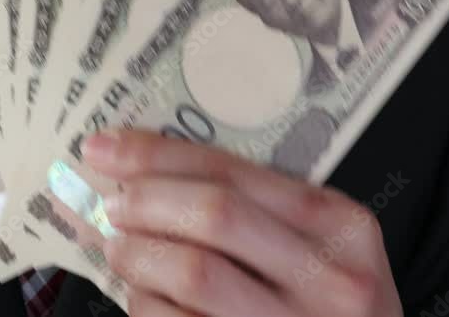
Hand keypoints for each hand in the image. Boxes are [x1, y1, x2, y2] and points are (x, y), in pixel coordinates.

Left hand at [82, 131, 402, 316]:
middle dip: (146, 202)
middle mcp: (330, 279)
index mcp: (341, 227)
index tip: (107, 148)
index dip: (158, 156)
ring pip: (193, 273)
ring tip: (122, 251)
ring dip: (138, 256)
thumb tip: (145, 173)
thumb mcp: (318, 251)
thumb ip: (256, 212)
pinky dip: (146, 304)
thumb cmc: (324, 308)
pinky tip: (145, 296)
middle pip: (215, 215)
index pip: (236, 172)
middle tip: (112, 205)